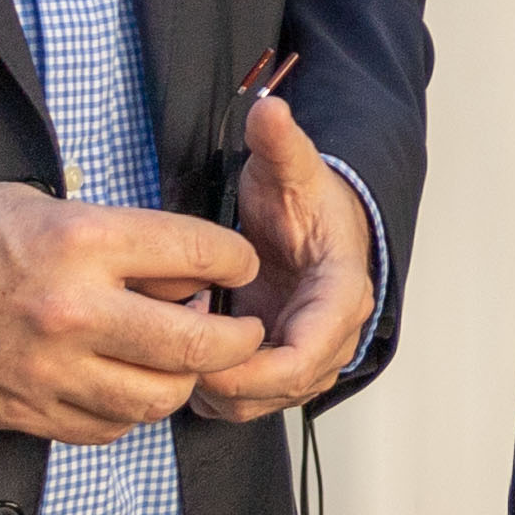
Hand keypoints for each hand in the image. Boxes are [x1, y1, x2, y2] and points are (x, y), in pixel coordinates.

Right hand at [0, 180, 264, 442]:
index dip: (234, 261)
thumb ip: (111, 235)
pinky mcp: (28, 412)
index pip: (197, 254)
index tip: (239, 265)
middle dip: (237, 338)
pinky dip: (130, 410)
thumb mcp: (37, 204)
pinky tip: (127, 384)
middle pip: (196, 343)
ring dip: (183, 380)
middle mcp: (74, 310)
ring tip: (182, 360)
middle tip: (243, 330)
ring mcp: (51, 370)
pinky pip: (108, 427)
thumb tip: (176, 261)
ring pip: (158, 397)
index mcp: (80, 242)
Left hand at [188, 89, 376, 420]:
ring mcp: (314, 351)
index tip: (206, 360)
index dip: (255, 370)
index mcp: (340, 290)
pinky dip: (223, 392)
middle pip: (286, 389)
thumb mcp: (289, 167)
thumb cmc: (306, 200)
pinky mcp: (290, 363)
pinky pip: (258, 399)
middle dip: (230, 385)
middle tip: (174, 364)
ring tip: (177, 363)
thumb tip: (271, 112)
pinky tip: (189, 365)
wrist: (318, 219)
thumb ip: (280, 143)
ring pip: (270, 402)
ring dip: (224, 393)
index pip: (307, 354)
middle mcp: (335, 331)